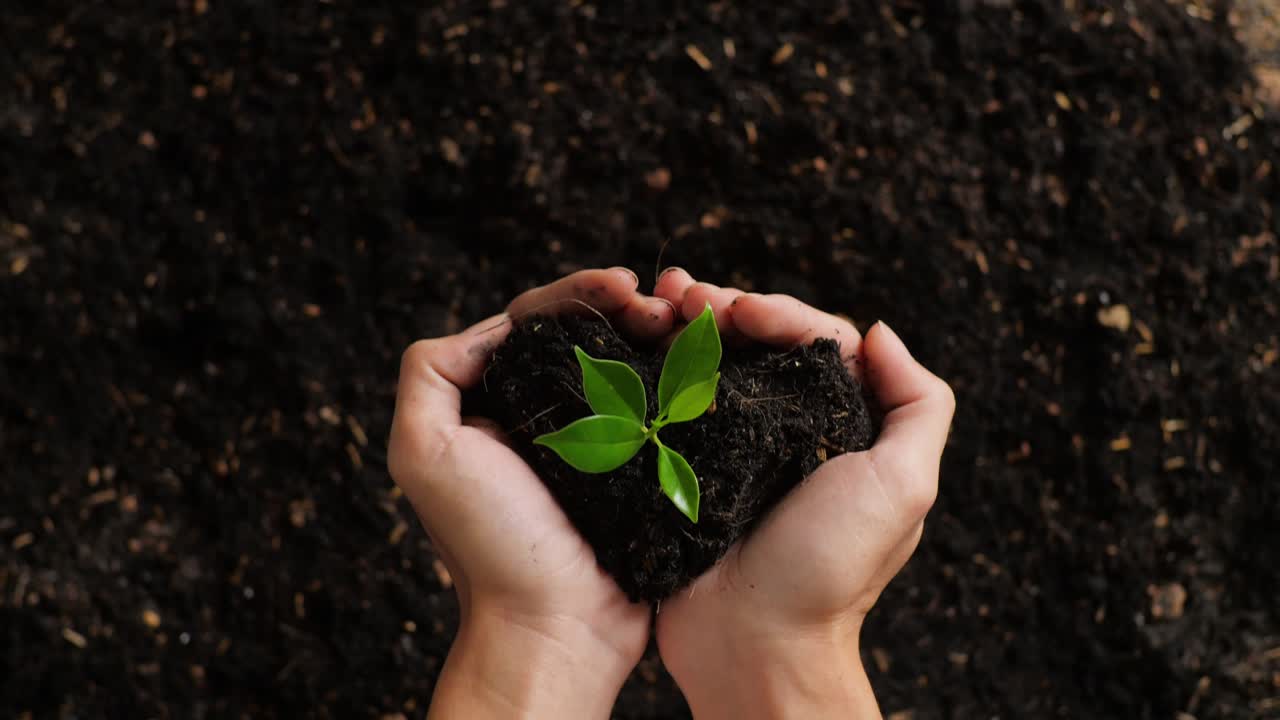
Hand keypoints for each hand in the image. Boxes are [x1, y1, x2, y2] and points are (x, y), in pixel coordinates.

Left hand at [388, 268, 675, 718]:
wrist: (557, 625)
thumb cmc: (489, 544)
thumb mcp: (423, 451)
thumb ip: (430, 372)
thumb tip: (493, 329)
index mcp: (494, 403)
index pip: (535, 323)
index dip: (576, 293)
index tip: (622, 285)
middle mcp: (544, 416)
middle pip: (587, 336)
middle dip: (624, 306)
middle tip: (660, 303)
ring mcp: (597, 442)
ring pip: (629, 365)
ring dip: (659, 334)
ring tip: (687, 319)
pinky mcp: (641, 470)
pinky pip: (661, 409)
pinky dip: (681, 379)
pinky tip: (702, 360)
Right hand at [651, 270, 954, 719]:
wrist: (751, 642)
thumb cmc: (831, 569)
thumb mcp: (904, 486)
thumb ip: (918, 405)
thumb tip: (883, 332)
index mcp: (844, 427)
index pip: (816, 341)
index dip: (779, 312)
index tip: (739, 309)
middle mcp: (791, 432)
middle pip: (760, 346)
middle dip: (724, 308)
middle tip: (683, 294)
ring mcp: (734, 450)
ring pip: (714, 367)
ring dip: (686, 328)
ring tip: (656, 303)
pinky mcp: (686, 470)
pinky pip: (673, 407)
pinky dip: (656, 371)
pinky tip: (636, 344)